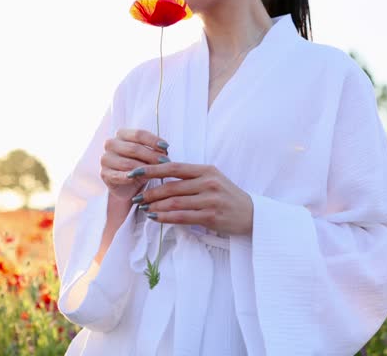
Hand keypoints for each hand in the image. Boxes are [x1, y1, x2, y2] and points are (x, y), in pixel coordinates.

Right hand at [100, 129, 169, 201]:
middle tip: (165, 162)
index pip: (139, 134)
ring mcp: (106, 159)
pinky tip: (139, 179)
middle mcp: (111, 144)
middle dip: (152, 156)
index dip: (153, 140)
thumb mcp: (148, 155)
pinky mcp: (104, 174)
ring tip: (158, 172)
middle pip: (134, 148)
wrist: (128, 186)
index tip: (166, 147)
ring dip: (144, 169)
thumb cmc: (140, 165)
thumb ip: (154, 150)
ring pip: (128, 163)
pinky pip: (118, 176)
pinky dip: (130, 178)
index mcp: (121, 134)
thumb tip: (165, 149)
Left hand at [127, 162, 252, 235]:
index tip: (135, 172)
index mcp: (206, 170)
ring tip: (144, 209)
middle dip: (150, 192)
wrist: (251, 214)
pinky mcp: (211, 216)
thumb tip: (161, 176)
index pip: (173, 167)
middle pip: (171, 186)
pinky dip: (165, 218)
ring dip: (155, 206)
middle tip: (137, 197)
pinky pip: (182, 217)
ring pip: (174, 202)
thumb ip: (190, 177)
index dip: (152, 169)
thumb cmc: (227, 196)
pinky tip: (155, 218)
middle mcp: (208, 182)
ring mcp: (210, 200)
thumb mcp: (212, 179)